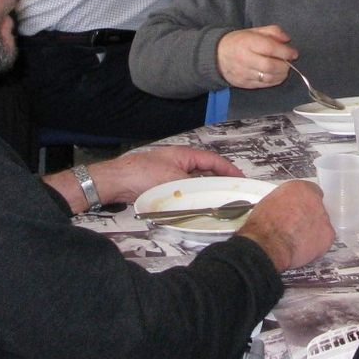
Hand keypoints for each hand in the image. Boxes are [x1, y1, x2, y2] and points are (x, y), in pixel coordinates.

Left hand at [84, 143, 246, 207]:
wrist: (116, 181)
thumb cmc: (144, 175)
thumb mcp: (173, 180)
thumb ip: (194, 187)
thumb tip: (211, 196)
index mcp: (185, 154)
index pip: (213, 160)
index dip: (229, 169)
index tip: (242, 179)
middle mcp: (180, 161)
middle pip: (206, 169)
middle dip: (220, 179)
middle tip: (234, 192)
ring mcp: (171, 172)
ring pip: (196, 180)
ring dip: (207, 188)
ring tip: (220, 200)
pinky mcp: (163, 184)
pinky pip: (185, 189)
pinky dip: (194, 195)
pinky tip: (199, 204)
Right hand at [217, 26, 297, 90]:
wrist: (217, 55)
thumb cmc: (239, 41)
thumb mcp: (254, 31)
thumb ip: (272, 32)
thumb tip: (287, 39)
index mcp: (247, 42)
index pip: (270, 48)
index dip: (285, 52)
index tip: (294, 53)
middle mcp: (244, 59)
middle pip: (270, 66)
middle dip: (284, 65)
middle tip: (289, 62)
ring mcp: (243, 73)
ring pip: (267, 78)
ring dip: (281, 75)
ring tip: (284, 69)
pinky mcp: (243, 83)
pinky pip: (263, 85)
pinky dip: (274, 81)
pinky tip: (276, 75)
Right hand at [235, 180, 333, 270]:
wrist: (267, 244)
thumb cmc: (262, 227)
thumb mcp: (268, 204)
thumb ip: (284, 203)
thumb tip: (285, 210)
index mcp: (298, 188)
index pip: (309, 191)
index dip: (304, 204)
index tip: (299, 212)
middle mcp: (313, 199)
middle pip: (316, 208)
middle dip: (308, 218)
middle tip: (296, 228)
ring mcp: (323, 216)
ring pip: (321, 225)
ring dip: (312, 232)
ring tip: (296, 241)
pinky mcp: (328, 235)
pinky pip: (324, 241)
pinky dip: (316, 246)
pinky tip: (302, 249)